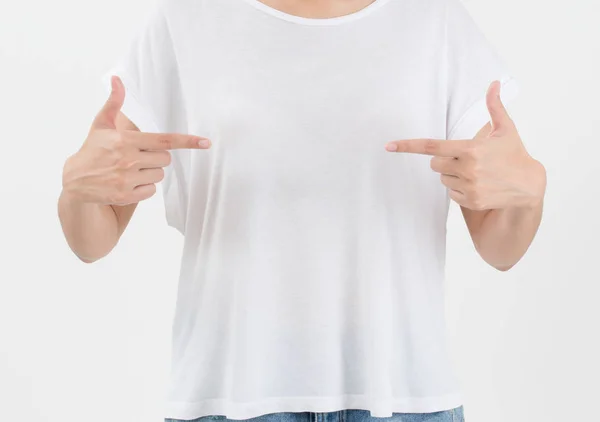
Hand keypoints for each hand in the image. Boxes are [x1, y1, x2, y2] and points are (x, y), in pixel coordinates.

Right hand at [62, 75, 211, 205]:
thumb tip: (117, 79)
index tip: (205, 142)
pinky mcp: (126, 195)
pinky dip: (144, 188)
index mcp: (125, 140)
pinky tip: (128, 183)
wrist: (74, 180)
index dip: (187, 141)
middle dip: (157, 158)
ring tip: (130, 170)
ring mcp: (127, 179)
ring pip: (159, 175)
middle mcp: (128, 159)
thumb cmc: (92, 150)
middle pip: (165, 159)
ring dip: (150, 173)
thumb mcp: (101, 124)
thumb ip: (114, 103)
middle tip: (139, 157)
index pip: (164, 141)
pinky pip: (151, 191)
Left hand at [384, 80, 545, 209]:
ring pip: (442, 180)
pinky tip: (478, 185)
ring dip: (452, 176)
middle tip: (464, 159)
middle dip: (444, 161)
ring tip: (476, 173)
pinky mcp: (471, 201)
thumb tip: (493, 83)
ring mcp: (469, 187)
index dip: (408, 146)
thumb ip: (494, 107)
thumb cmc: (514, 153)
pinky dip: (460, 190)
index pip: (432, 147)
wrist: (529, 185)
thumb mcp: (505, 129)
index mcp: (470, 150)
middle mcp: (467, 169)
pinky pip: (452, 194)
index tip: (389, 146)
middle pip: (434, 165)